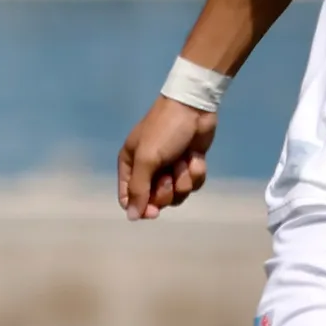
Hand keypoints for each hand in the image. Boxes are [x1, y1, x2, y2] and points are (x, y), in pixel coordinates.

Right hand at [117, 96, 216, 220]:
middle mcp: (148, 170)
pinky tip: (195, 157)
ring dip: (184, 179)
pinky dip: (196, 171)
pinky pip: (193, 184)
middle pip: (156, 200)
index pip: (129, 199)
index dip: (142, 207)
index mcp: (130, 166)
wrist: (194, 108)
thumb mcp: (147, 159)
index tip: (155, 210)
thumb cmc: (165, 130)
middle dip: (167, 189)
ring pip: (178, 194)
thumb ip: (138, 189)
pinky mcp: (188, 165)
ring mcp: (169, 169)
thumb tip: (132, 217)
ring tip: (183, 160)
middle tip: (170, 174)